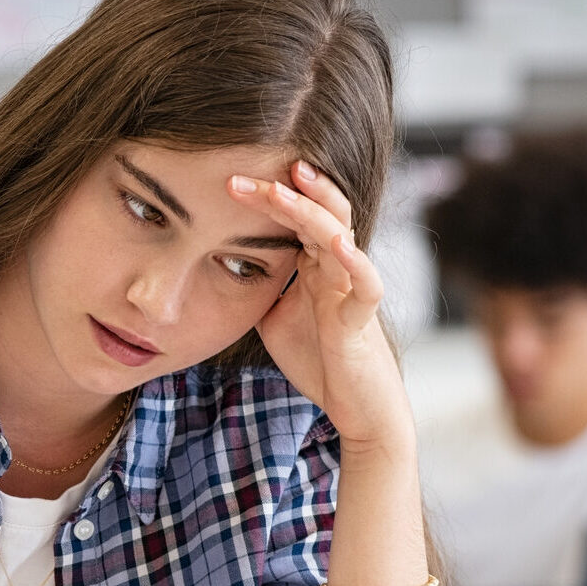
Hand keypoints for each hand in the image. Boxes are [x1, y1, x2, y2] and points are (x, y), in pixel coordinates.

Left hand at [229, 161, 409, 449]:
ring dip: (313, 210)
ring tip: (289, 185)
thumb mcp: (274, 317)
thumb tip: (220, 267)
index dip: (264, 197)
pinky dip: (356, 263)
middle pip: (317, 212)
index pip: (293, 217)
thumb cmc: (320, 359)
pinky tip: (337, 244)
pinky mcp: (361, 320)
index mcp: (315, 265)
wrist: (355, 408)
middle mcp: (336, 268)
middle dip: (281, 191)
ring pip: (340, 235)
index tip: (227, 182)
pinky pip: (366, 284)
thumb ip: (259, 289)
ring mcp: (351, 290)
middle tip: (241, 177)